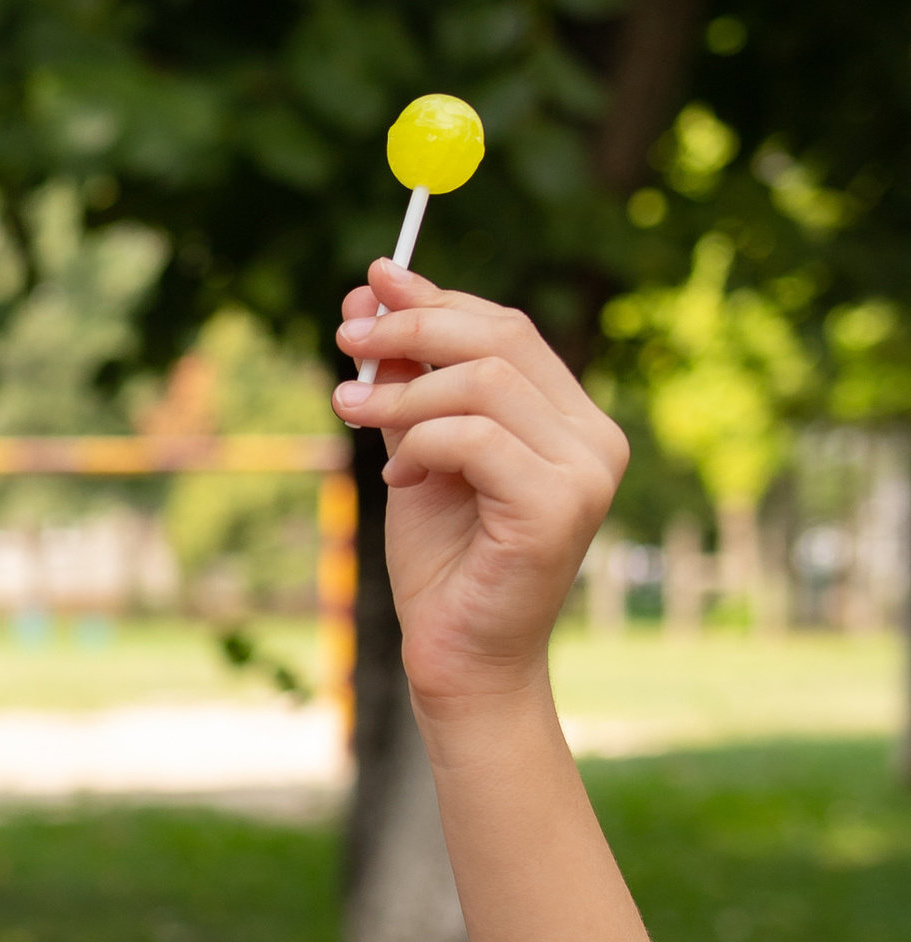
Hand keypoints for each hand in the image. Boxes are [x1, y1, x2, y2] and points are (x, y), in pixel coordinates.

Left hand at [334, 262, 627, 715]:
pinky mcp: (560, 508)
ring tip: (348, 411)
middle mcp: (596, 439)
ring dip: (403, 389)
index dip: (436, 299)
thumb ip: (407, 378)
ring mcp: (587, 473)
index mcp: (573, 420)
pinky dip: (422, 442)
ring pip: (485, 382)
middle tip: (345, 338)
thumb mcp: (416, 449)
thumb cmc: (443, 561)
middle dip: (412, 328)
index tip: (370, 285)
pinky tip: (397, 475)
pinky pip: (476, 438)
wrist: (457, 656)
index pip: (508, 331)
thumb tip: (370, 291)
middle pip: (502, 340)